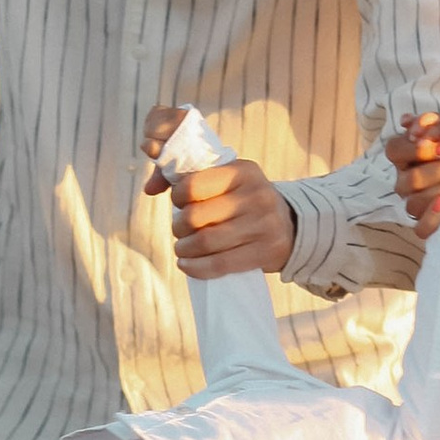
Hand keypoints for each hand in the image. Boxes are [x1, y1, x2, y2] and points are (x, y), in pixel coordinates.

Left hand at [141, 107, 294, 275]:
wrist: (289, 226)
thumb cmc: (243, 202)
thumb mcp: (227, 181)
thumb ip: (188, 178)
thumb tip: (149, 188)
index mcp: (243, 170)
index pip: (193, 185)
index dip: (177, 198)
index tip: (179, 205)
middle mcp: (257, 194)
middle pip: (197, 216)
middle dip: (179, 227)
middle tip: (179, 231)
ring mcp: (264, 224)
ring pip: (207, 242)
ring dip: (184, 249)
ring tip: (182, 249)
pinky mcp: (266, 251)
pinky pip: (221, 264)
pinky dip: (196, 268)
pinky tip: (187, 265)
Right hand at [389, 110, 439, 246]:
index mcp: (407, 154)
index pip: (395, 150)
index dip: (417, 148)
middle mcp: (407, 180)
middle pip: (407, 179)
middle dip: (438, 169)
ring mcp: (417, 204)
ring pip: (415, 202)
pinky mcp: (430, 224)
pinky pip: (421, 229)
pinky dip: (433, 216)